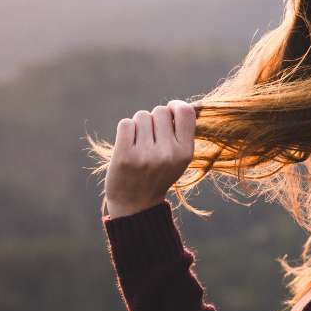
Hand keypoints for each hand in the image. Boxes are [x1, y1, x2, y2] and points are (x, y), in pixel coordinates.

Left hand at [105, 100, 195, 217]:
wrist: (135, 205)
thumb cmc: (158, 175)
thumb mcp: (179, 160)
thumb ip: (181, 134)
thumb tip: (176, 105)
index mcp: (185, 153)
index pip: (185, 112)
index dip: (176, 106)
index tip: (169, 112)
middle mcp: (168, 153)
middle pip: (160, 110)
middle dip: (154, 119)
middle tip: (150, 138)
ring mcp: (146, 155)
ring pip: (142, 116)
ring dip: (138, 125)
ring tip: (139, 144)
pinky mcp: (125, 155)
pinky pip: (126, 124)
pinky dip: (126, 130)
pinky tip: (128, 145)